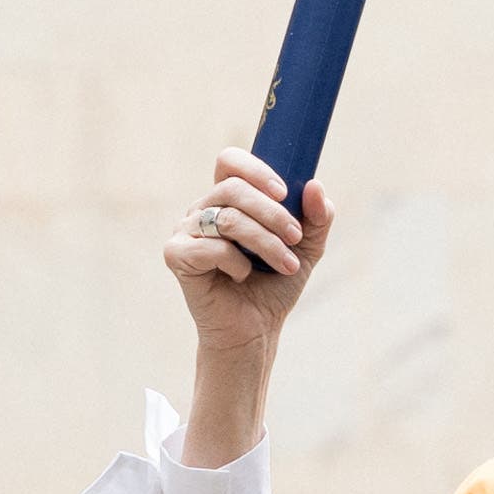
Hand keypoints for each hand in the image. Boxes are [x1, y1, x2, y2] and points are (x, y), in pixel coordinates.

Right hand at [165, 151, 328, 461]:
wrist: (256, 331)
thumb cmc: (274, 286)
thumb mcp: (306, 249)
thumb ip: (317, 218)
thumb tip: (314, 185)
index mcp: (227, 200)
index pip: (230, 162)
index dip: (255, 169)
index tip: (284, 192)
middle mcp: (202, 210)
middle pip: (233, 189)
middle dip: (273, 214)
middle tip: (296, 239)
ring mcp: (185, 231)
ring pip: (226, 218)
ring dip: (265, 242)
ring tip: (287, 265)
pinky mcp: (176, 256)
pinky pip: (209, 247)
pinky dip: (235, 262)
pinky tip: (243, 276)